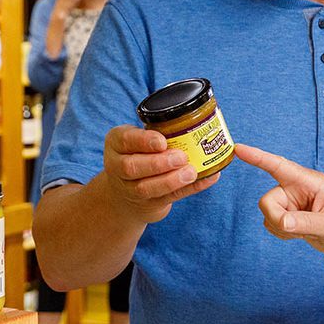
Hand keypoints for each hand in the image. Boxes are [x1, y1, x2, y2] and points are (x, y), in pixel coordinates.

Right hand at [101, 125, 219, 224]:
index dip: (143, 141)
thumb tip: (194, 119)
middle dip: (158, 163)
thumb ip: (158, 129)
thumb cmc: (139, 154)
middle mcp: (118, 167)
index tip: (162, 141)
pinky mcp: (149, 204)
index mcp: (116, 144)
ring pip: (146, 188)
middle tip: (181, 157)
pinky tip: (208, 178)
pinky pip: (170, 197)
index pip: (125, 140)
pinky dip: (191, 188)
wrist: (125, 192)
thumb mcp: (138, 138)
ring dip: (171, 180)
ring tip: (191, 172)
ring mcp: (131, 190)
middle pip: (132, 167)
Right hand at [239, 143, 323, 285]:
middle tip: (294, 229)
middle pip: (267, 201)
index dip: (257, 157)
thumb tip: (282, 222)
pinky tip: (299, 234)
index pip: (279, 165)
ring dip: (280, 228)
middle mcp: (296, 188)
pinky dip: (281, 233)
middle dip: (276, 218)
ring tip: (303, 231)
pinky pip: (271, 223)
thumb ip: (304, 223)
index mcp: (309, 181)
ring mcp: (291, 201)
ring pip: (267, 214)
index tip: (238, 148)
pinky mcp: (287, 214)